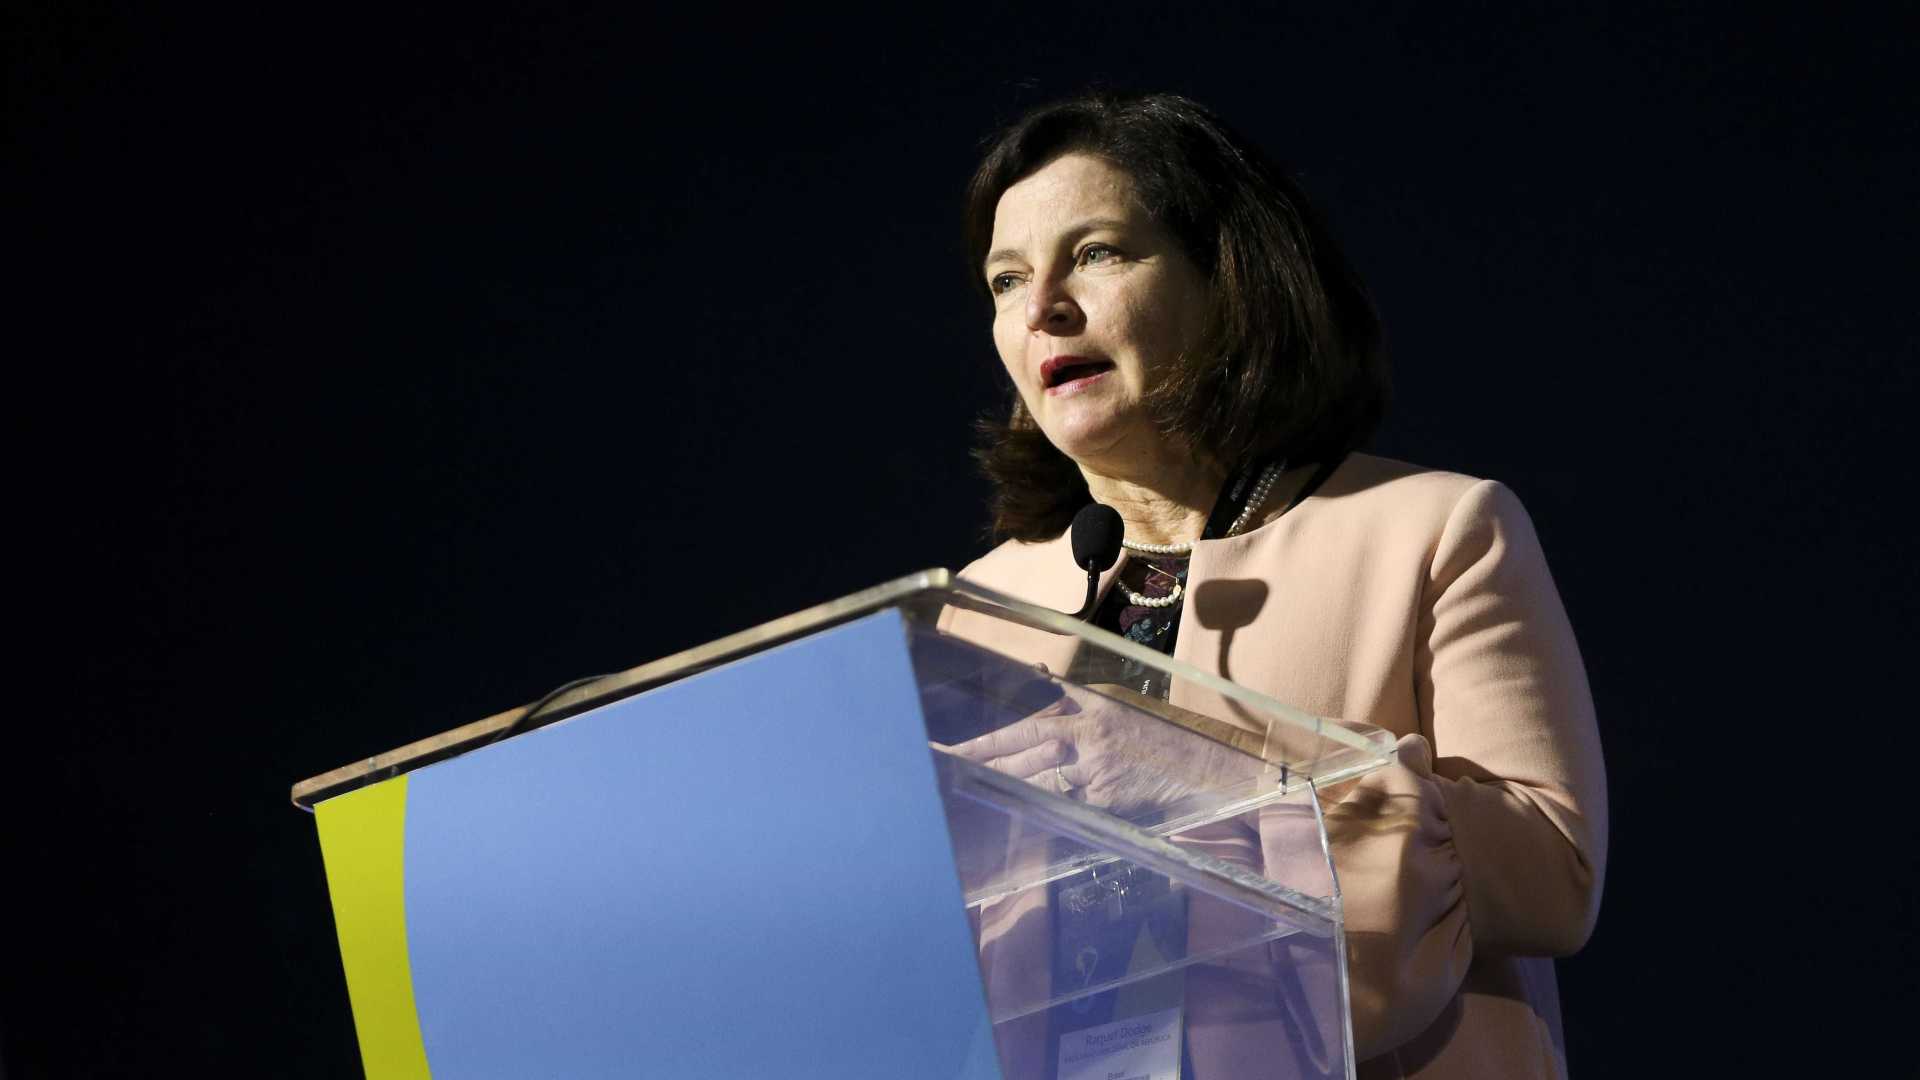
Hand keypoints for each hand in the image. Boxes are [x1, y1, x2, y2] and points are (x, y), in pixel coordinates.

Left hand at [947, 683, 1266, 819]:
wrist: (1213, 768)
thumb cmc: (1161, 736)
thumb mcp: (1116, 704)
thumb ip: (1072, 696)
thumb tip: (1037, 676)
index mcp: (1089, 714)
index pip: (1024, 728)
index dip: (984, 742)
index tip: (949, 750)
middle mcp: (1089, 744)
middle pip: (1020, 758)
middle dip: (978, 766)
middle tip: (937, 772)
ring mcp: (1098, 778)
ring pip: (1036, 786)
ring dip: (999, 791)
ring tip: (961, 795)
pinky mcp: (1109, 808)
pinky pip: (1064, 810)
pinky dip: (1039, 813)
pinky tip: (1012, 818)